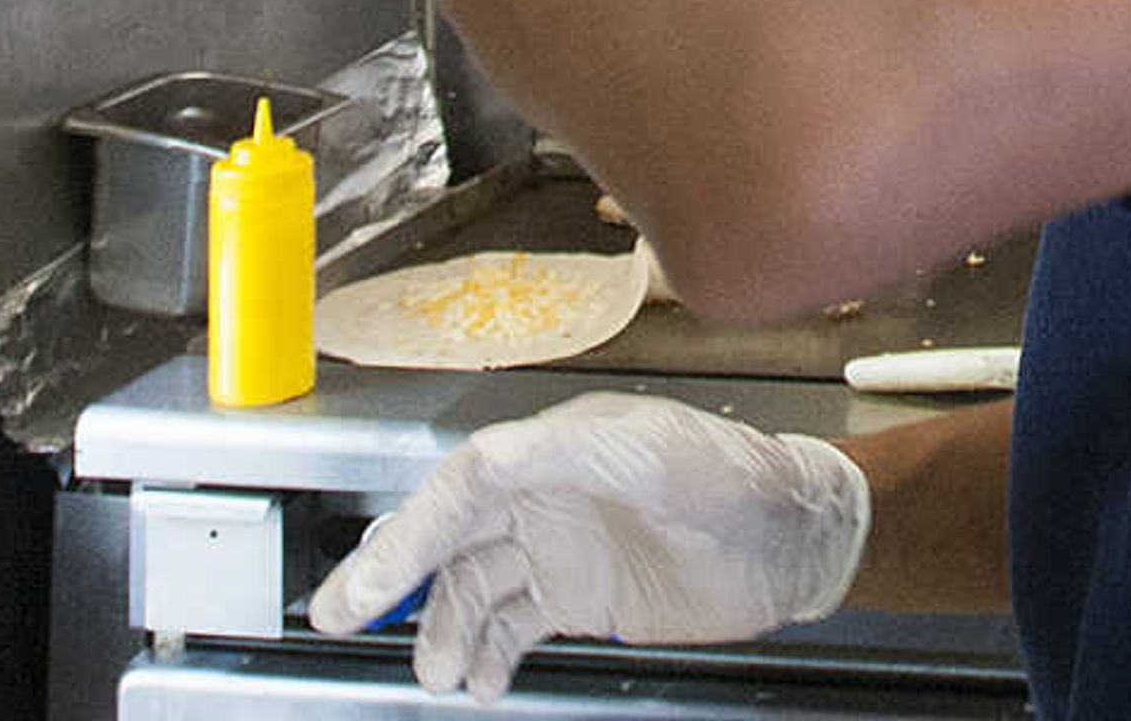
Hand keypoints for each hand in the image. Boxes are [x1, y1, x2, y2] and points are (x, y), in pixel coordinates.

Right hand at [308, 392, 869, 700]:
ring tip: (436, 674)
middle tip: (340, 616)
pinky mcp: (580, 595)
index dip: (412, 530)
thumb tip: (487, 462)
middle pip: (448, 536)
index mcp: (548, 449)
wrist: (789, 533)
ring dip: (444, 630)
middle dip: (392, 576)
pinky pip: (513, 624)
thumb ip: (565, 456)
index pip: (460, 487)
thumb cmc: (728, 472)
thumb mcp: (647, 452)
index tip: (375, 575)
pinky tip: (479, 680)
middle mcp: (542, 496)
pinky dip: (487, 653)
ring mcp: (558, 547)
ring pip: (473, 589)